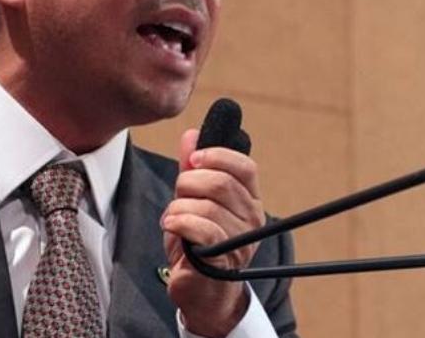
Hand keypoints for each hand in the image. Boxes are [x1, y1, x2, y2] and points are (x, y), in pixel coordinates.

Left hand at [161, 128, 265, 336]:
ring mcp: (241, 240)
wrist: (198, 289)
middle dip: (189, 183)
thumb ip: (192, 168)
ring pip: (206, 206)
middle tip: (178, 196)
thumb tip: (191, 135)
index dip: (217, 155)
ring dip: (179, 208)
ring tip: (173, 219)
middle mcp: (252, 218)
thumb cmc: (196, 243)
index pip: (245, 166)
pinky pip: (202, 228)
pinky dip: (180, 222)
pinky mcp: (223, 260)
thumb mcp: (192, 199)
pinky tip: (172, 226)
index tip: (193, 158)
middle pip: (220, 182)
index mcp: (249, 199)